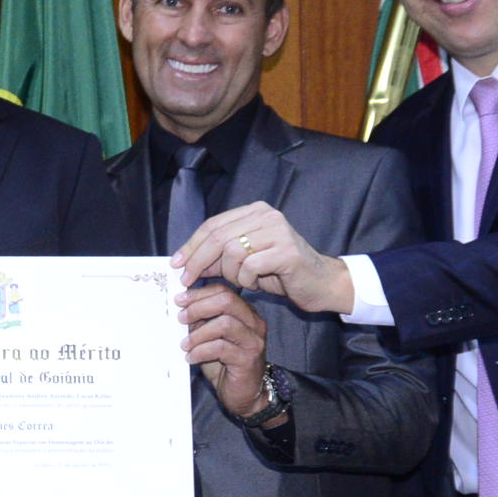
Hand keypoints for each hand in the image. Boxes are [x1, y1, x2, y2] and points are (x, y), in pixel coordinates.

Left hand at [173, 201, 353, 313]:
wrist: (320, 284)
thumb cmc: (281, 273)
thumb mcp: (245, 262)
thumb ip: (220, 257)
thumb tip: (186, 262)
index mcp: (255, 212)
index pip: (213, 224)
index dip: (192, 245)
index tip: (177, 263)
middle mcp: (267, 215)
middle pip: (218, 235)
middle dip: (198, 260)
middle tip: (188, 280)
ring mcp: (279, 231)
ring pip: (232, 251)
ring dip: (230, 274)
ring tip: (241, 282)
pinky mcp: (287, 251)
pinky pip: (250, 267)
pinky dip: (246, 281)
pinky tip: (256, 284)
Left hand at [181, 284, 274, 418]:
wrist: (243, 394)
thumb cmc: (225, 365)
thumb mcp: (210, 338)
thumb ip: (201, 322)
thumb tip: (180, 308)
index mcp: (244, 312)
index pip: (223, 291)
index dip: (199, 293)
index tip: (179, 300)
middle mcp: (253, 323)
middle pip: (226, 300)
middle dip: (198, 307)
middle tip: (180, 318)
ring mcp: (253, 340)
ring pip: (224, 323)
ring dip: (198, 333)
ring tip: (185, 345)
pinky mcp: (248, 359)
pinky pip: (221, 348)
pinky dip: (201, 351)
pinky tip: (191, 358)